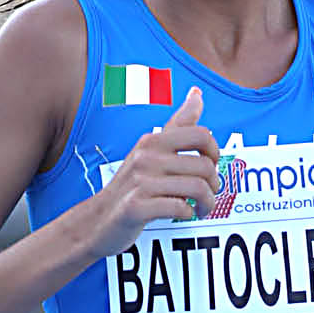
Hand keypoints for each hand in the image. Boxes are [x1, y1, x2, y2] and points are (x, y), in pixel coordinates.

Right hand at [95, 87, 220, 248]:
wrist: (98, 219)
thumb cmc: (131, 185)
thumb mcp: (150, 150)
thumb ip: (177, 124)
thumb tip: (197, 93)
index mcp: (152, 141)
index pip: (201, 134)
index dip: (215, 152)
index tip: (211, 166)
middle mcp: (146, 157)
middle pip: (204, 166)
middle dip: (214, 185)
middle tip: (207, 195)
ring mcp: (140, 182)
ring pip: (197, 188)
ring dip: (206, 203)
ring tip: (201, 209)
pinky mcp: (136, 207)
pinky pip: (179, 208)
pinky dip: (187, 214)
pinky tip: (182, 214)